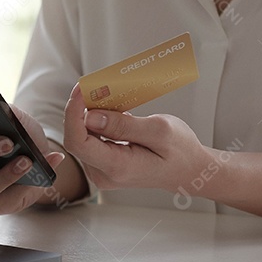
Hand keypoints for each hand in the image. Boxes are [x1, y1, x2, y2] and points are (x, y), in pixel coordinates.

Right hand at [0, 107, 65, 214]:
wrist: (37, 162)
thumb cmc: (18, 137)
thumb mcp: (15, 120)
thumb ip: (8, 113)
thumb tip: (5, 110)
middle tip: (8, 142)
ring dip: (6, 175)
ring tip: (26, 161)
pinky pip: (6, 199)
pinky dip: (25, 186)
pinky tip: (40, 176)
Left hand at [62, 85, 212, 191]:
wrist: (188, 170)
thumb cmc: (180, 151)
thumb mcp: (158, 130)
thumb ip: (123, 125)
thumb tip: (89, 117)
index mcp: (117, 167)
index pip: (78, 142)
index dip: (72, 113)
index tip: (80, 90)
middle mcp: (104, 174)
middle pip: (77, 139)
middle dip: (80, 110)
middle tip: (94, 87)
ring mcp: (102, 172)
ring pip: (82, 138)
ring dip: (89, 115)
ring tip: (106, 97)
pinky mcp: (103, 166)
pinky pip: (91, 141)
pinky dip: (96, 123)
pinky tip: (110, 111)